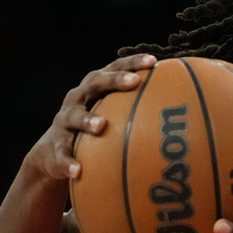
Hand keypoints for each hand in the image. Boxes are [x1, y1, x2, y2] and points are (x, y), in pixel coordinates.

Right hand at [28, 53, 156, 180]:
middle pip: (94, 83)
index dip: (132, 62)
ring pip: (73, 117)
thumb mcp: (110, 118)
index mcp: (93, 90)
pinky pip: (61, 154)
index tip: (154, 61)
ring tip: (101, 126)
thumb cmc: (93, 131)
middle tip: (133, 82)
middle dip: (114, 80)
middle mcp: (77, 100)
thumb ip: (136, 113)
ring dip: (87, 120)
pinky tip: (78, 171)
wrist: (52, 154)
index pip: (114, 68)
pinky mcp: (54, 147)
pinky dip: (68, 162)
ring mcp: (63, 123)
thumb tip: (181, 118)